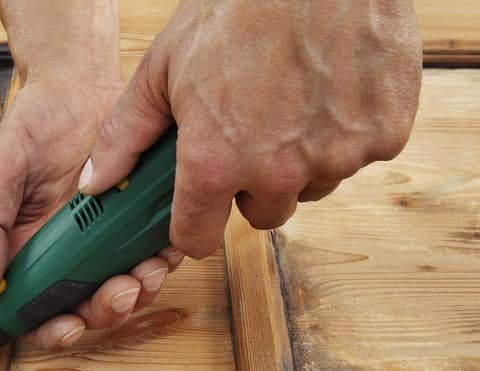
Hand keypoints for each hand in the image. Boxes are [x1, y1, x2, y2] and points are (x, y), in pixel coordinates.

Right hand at [0, 4, 184, 349]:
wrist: (77, 87)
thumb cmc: (32, 127)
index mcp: (29, 253)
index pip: (37, 311)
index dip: (54, 330)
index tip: (69, 326)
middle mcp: (68, 255)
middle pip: (88, 309)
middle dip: (107, 310)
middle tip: (121, 291)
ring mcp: (105, 242)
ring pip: (127, 290)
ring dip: (141, 291)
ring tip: (147, 272)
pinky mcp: (138, 223)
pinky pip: (155, 255)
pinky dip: (163, 259)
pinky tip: (164, 249)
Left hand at [79, 0, 422, 257]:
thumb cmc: (238, 4)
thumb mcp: (164, 65)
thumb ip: (127, 133)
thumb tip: (94, 181)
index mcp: (217, 163)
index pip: (198, 238)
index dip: (194, 222)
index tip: (199, 205)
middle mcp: (279, 173)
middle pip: (262, 213)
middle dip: (253, 183)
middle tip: (253, 127)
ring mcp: (338, 157)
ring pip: (313, 184)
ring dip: (303, 157)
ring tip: (295, 97)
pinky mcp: (385, 136)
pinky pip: (361, 153)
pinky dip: (349, 128)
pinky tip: (335, 84)